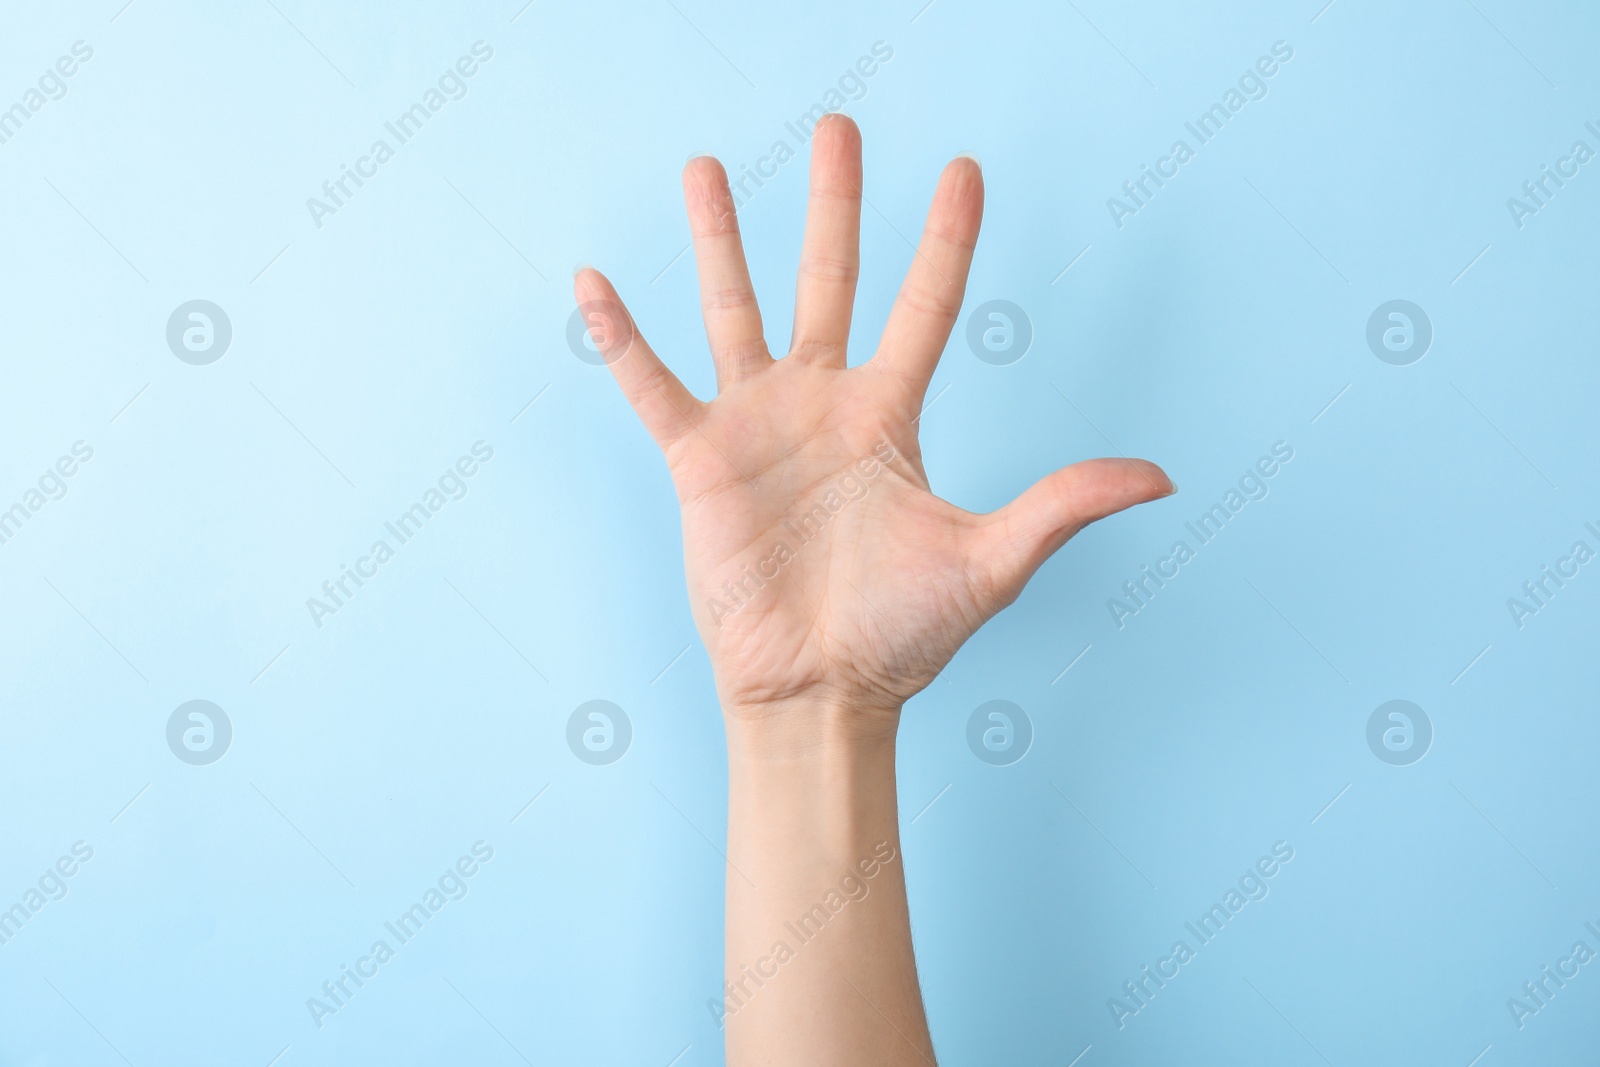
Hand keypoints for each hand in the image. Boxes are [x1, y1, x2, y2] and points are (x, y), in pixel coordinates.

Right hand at [574, 115, 1172, 725]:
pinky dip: (622, 337)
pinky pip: (652, 384)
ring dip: (719, 239)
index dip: (946, 238)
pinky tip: (594, 282)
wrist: (820, 692)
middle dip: (834, 203)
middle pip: (829, 278)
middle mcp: (823, 403)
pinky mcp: (700, 462)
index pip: (925, 305)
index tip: (963, 169)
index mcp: (890, 416)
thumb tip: (1163, 476)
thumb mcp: (992, 561)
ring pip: (733, 309)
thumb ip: (1062, 504)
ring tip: (705, 167)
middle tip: (838, 127)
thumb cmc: (903, 636)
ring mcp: (757, 426)